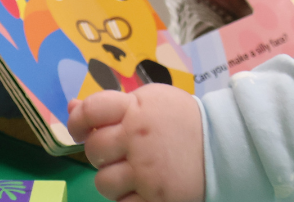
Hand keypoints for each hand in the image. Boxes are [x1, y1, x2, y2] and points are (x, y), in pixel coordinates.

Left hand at [68, 85, 204, 201]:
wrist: (221, 144)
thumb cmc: (179, 119)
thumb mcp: (150, 100)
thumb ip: (113, 104)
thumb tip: (71, 108)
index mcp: (137, 107)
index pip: (93, 109)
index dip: (78, 120)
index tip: (81, 129)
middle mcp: (138, 137)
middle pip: (94, 149)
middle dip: (101, 152)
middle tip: (120, 151)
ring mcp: (146, 170)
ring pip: (103, 182)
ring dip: (113, 178)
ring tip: (134, 170)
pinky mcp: (154, 198)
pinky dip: (127, 198)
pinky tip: (142, 186)